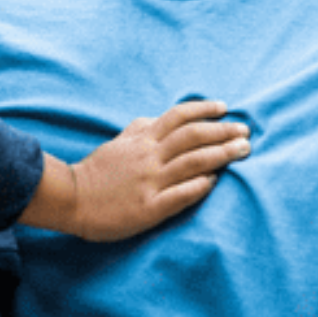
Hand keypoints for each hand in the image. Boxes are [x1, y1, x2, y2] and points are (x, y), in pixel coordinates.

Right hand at [21, 99, 249, 241]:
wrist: (71, 198)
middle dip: (223, 131)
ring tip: (243, 151)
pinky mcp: (148, 207)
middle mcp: (149, 156)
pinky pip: (179, 195)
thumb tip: (163, 118)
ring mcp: (149, 182)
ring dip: (221, 155)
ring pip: (192, 162)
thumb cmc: (97, 171)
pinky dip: (200, 187)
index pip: (178, 116)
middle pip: (192, 137)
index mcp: (142, 139)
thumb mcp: (118, 142)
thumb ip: (142, 129)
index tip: (225, 109)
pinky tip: (216, 182)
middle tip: (246, 132)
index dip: (204, 110)